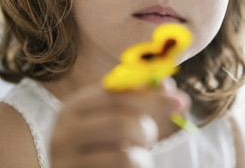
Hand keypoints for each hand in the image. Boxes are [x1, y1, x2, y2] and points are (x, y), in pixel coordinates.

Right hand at [50, 78, 189, 167]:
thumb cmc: (100, 143)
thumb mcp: (113, 116)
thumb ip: (138, 97)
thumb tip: (167, 84)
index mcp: (73, 108)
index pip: (116, 95)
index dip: (152, 97)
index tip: (181, 101)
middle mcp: (63, 134)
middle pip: (121, 124)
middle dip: (148, 130)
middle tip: (152, 137)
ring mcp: (67, 162)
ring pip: (126, 155)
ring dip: (141, 157)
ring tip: (133, 156)